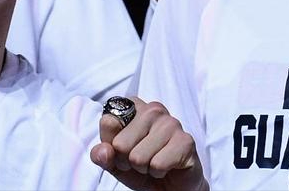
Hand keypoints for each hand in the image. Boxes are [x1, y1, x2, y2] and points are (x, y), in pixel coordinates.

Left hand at [90, 97, 207, 190]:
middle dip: (127, 161)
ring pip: (138, 157)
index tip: (125, 149)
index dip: (112, 146)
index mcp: (134, 106)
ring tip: (154, 163)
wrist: (172, 184)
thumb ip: (102, 155)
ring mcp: (171, 123)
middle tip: (141, 161)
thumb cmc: (143, 166)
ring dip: (144, 168)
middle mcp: (153, 109)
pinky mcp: (185, 141)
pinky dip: (158, 173)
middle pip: (121, 144)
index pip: (108, 122)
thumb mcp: (115, 162)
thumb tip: (103, 152)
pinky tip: (167, 167)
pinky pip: (157, 165)